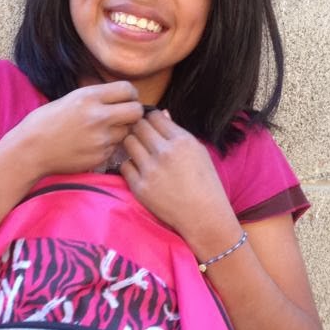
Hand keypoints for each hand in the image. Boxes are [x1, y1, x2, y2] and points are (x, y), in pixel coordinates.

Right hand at [5, 81, 143, 176]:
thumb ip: (98, 98)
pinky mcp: (100, 156)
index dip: (130, 95)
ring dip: (120, 131)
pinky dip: (108, 147)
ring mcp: (101, 139)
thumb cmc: (47, 122)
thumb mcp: (71, 99)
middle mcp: (98, 116)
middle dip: (133, 113)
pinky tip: (91, 145)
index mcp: (90, 97)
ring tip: (101, 132)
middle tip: (124, 117)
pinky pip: (115, 148)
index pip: (128, 90)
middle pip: (136, 111)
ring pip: (127, 132)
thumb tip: (122, 97)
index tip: (126, 99)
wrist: (32, 149)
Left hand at [119, 110, 237, 249]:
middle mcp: (164, 152)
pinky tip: (140, 171)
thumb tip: (161, 114)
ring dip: (133, 146)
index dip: (151, 119)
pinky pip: (124, 166)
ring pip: (128, 143)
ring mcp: (150, 170)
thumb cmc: (205, 183)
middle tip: (143, 139)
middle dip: (139, 130)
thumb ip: (177, 132)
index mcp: (182, 141)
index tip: (151, 126)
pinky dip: (130, 167)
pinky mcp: (140, 187)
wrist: (203, 216)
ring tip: (141, 154)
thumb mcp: (199, 152)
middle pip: (138, 127)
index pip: (154, 116)